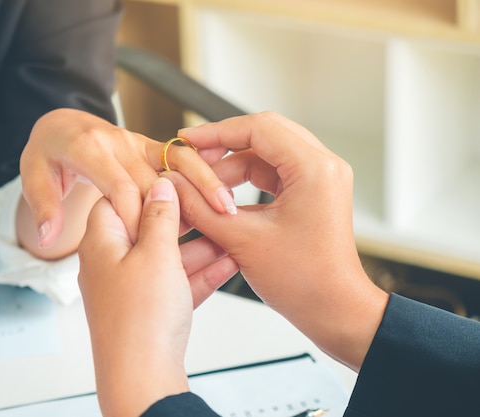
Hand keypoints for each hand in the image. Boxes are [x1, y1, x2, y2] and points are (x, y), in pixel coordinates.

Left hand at [18, 108, 232, 258]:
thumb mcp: (34, 176)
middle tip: (214, 227)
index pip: (120, 189)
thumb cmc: (48, 153)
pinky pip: (183, 157)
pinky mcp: (152, 148)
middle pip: (155, 179)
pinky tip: (224, 191)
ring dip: (206, 183)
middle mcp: (119, 143)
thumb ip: (45, 208)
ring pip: (179, 161)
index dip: (137, 218)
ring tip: (229, 209)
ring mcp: (138, 143)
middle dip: (184, 203)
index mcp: (90, 150)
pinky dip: (205, 172)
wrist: (60, 124)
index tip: (153, 249)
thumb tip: (46, 238)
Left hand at [78, 178, 236, 416]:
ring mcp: (130, 290)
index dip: (147, 187)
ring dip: (199, 248)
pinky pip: (175, 285)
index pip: (117, 198)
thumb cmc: (140, 319)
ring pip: (166, 259)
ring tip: (230, 234)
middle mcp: (111, 264)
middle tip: (210, 206)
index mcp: (102, 243)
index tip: (177, 181)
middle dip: (183, 220)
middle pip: (147, 229)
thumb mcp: (155, 255)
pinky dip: (199, 275)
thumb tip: (160, 186)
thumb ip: (159, 217)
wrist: (142, 382)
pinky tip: (229, 264)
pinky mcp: (147, 312)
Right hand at [166, 112, 388, 370]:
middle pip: (264, 135)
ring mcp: (319, 178)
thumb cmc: (304, 282)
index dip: (217, 131)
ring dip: (233, 167)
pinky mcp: (311, 193)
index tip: (188, 140)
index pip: (258, 128)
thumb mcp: (242, 241)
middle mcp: (322, 166)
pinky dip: (245, 181)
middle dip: (224, 146)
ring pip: (266, 155)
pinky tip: (221, 196)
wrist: (334, 310)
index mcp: (314, 169)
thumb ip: (200, 209)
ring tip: (201, 186)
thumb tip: (173, 186)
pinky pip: (273, 173)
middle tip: (192, 158)